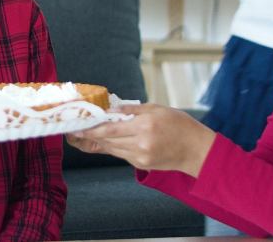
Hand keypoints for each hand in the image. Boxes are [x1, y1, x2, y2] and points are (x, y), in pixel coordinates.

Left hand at [67, 104, 215, 176]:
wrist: (196, 150)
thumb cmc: (179, 125)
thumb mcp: (157, 109)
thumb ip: (132, 109)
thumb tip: (112, 108)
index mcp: (144, 127)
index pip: (110, 129)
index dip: (91, 129)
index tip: (77, 128)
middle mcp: (141, 144)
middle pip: (108, 140)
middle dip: (91, 135)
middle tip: (76, 129)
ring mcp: (141, 157)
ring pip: (112, 148)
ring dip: (100, 141)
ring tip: (87, 133)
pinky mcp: (142, 164)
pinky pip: (122, 154)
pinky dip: (114, 146)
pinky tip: (108, 139)